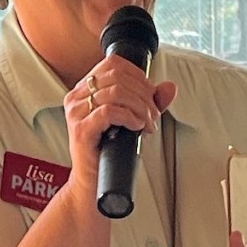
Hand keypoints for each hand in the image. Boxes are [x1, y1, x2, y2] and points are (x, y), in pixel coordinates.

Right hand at [63, 58, 176, 202]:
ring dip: (140, 107)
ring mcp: (76, 113)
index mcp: (84, 88)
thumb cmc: (109, 151)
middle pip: (117, 76)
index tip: (150, 95)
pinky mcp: (81, 130)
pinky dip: (130, 117)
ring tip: (148, 123)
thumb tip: (170, 87)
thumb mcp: (133, 119)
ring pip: (115, 92)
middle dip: (144, 94)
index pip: (113, 63)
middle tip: (153, 115)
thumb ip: (150, 102)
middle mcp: (76, 97)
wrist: (93, 182)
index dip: (139, 76)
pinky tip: (137, 127)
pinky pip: (109, 111)